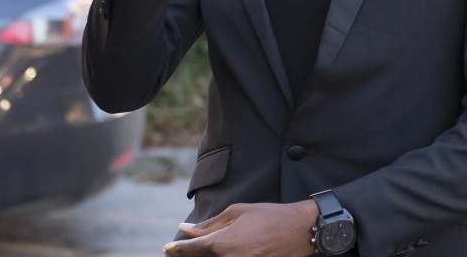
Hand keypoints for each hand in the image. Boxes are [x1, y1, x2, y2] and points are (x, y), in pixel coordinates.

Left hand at [162, 200, 318, 256]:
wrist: (299, 232)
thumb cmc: (269, 217)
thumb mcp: (238, 212)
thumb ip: (209, 224)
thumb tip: (185, 229)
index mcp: (221, 244)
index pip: (189, 250)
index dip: (175, 250)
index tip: (166, 249)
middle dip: (188, 255)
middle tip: (180, 252)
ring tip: (205, 250)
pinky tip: (223, 252)